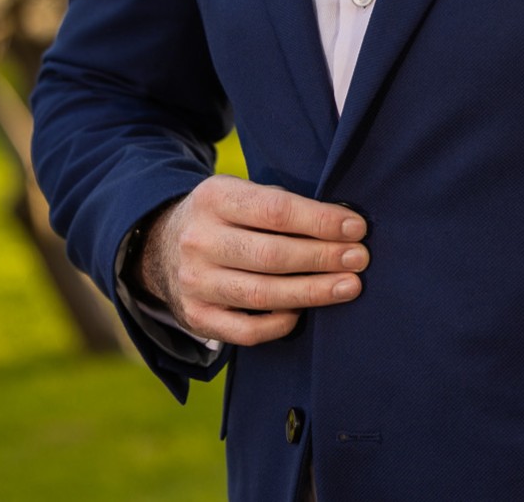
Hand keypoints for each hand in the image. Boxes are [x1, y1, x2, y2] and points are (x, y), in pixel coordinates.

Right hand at [134, 175, 368, 344]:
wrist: (163, 246)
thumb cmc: (225, 216)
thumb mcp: (242, 192)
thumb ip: (282, 206)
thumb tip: (343, 226)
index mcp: (215, 198)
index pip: (276, 210)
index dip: (321, 221)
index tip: (356, 228)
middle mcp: (200, 240)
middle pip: (272, 255)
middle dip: (323, 258)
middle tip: (360, 259)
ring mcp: (195, 282)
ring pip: (263, 294)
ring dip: (313, 292)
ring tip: (349, 286)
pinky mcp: (195, 317)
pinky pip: (246, 330)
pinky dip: (281, 322)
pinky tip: (305, 311)